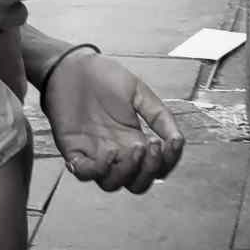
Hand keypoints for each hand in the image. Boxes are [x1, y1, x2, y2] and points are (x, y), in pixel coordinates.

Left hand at [43, 50, 184, 192]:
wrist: (71, 65)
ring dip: (127, 172)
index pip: (156, 167)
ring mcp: (95, 154)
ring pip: (113, 184)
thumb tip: (178, 140)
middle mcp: (117, 152)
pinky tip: (108, 152)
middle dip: (149, 171)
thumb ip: (159, 116)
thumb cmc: (102, 77)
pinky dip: (98, 170)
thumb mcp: (138, 92)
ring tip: (133, 148)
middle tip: (152, 147)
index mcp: (134, 140)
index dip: (168, 161)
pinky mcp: (73, 151)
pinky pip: (85, 174)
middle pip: (137, 183)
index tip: (172, 143)